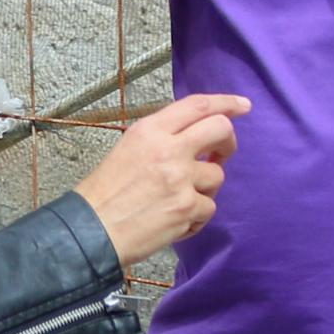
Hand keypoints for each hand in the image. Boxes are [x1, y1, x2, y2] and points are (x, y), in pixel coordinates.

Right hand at [73, 92, 249, 266]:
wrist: (91, 231)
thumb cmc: (104, 192)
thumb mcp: (128, 148)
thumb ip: (162, 138)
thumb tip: (195, 137)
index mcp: (150, 131)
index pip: (197, 105)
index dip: (225, 103)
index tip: (242, 106)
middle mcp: (169, 150)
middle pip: (220, 130)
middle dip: (228, 142)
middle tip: (221, 154)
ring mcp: (181, 180)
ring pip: (217, 175)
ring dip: (205, 187)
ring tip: (179, 198)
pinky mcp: (187, 209)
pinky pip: (209, 208)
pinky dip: (195, 217)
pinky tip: (175, 220)